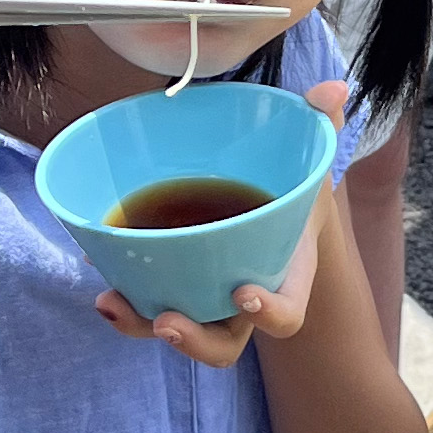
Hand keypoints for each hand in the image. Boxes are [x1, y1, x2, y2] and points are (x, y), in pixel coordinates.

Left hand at [95, 82, 344, 366]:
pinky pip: (149, 301)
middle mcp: (243, 301)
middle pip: (223, 345)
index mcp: (286, 275)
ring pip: (179, 332)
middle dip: (195, 342)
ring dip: (141, 325)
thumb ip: (320, 123)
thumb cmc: (289, 182)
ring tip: (112, 302)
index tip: (245, 293)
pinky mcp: (172, 284)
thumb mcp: (307, 154)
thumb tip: (332, 87)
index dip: (270, 314)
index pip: (288, 314)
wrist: (265, 198)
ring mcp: (205, 298)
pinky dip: (125, 297)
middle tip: (168, 320)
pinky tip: (100, 278)